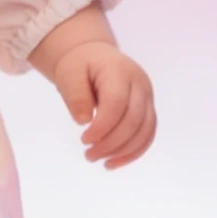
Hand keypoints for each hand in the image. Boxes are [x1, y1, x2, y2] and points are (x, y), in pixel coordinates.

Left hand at [52, 41, 155, 168]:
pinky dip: (134, 151)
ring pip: (145, 130)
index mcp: (120, 71)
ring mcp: (147, 97)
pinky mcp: (147, 109)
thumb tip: (83, 120)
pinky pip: (147, 134)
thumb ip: (75, 95)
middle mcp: (140, 84)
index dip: (102, 126)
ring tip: (100, 161)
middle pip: (133, 119)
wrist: (94, 56)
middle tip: (89, 155)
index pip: (116, 103)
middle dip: (112, 143)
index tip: (84, 140)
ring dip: (123, 151)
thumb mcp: (68, 74)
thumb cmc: (80, 64)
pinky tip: (115, 162)